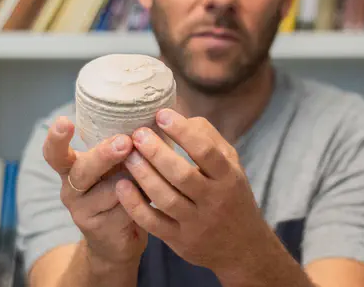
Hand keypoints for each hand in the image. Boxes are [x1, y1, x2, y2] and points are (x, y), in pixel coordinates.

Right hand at [42, 116, 147, 269]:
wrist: (118, 241)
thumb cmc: (119, 192)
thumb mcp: (114, 167)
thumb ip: (119, 147)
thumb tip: (146, 116)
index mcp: (71, 168)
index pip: (55, 152)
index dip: (57, 138)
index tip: (64, 121)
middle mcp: (71, 189)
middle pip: (82, 170)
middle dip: (104, 155)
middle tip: (125, 142)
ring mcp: (82, 211)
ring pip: (110, 190)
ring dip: (134, 178)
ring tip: (151, 171)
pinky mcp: (100, 229)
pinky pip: (125, 208)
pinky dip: (142, 199)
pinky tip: (153, 194)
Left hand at [117, 108, 276, 274]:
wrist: (242, 248)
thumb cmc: (231, 196)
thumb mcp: (232, 165)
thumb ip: (209, 139)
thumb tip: (180, 117)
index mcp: (228, 177)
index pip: (206, 152)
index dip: (183, 132)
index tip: (162, 114)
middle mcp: (214, 200)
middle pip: (182, 175)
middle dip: (156, 152)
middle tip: (138, 134)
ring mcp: (196, 223)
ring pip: (165, 198)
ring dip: (143, 175)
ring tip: (128, 155)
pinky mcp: (179, 241)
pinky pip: (152, 222)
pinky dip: (135, 204)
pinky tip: (122, 185)